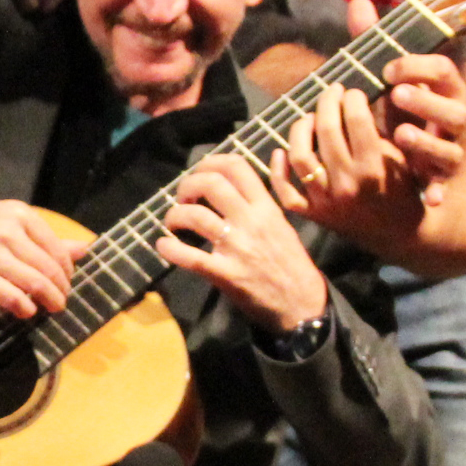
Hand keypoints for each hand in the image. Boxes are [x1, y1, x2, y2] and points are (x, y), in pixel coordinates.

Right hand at [0, 199, 86, 317]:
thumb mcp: (10, 221)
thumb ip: (46, 237)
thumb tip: (84, 250)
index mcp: (20, 215)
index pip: (57, 249)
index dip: (67, 272)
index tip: (66, 282)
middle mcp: (9, 233)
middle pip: (49, 269)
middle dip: (61, 290)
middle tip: (61, 300)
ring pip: (35, 284)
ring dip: (49, 301)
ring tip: (52, 308)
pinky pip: (11, 297)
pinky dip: (25, 308)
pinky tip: (27, 311)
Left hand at [157, 154, 331, 331]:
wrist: (302, 303)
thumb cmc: (291, 262)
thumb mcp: (283, 222)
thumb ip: (264, 198)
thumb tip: (260, 166)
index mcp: (266, 207)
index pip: (236, 167)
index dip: (210, 163)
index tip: (199, 173)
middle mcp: (251, 221)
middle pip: (211, 184)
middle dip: (187, 185)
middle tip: (182, 198)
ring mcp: (236, 247)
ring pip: (195, 216)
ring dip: (174, 215)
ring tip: (173, 223)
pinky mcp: (225, 274)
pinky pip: (189, 257)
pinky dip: (169, 248)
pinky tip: (163, 245)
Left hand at [265, 1, 464, 251]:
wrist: (401, 227)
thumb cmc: (404, 159)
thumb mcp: (403, 115)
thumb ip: (379, 59)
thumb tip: (357, 2)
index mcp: (389, 154)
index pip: (358, 112)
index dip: (349, 94)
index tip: (350, 88)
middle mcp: (359, 180)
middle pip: (331, 131)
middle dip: (326, 106)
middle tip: (327, 95)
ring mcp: (339, 199)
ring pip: (305, 157)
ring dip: (302, 131)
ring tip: (308, 118)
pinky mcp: (319, 216)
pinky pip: (288, 189)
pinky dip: (280, 167)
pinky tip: (283, 150)